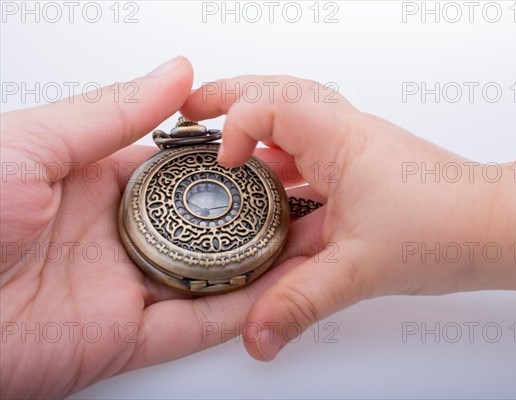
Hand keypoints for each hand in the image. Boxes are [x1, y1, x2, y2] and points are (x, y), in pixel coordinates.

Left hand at [0, 59, 314, 397]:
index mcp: (96, 185)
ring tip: (301, 244)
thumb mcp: (37, 144)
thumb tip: (177, 74)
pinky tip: (270, 293)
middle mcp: (116, 236)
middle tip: (297, 201)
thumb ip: (113, 113)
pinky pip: (191, 325)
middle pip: (201, 226)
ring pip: (206, 277)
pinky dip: (234, 312)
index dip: (224, 164)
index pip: (179, 171)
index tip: (267, 154)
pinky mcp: (122, 339)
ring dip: (254, 264)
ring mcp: (123, 288)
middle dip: (249, 216)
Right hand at [182, 75, 515, 360]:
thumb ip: (302, 302)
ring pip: (295, 119)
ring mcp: (355, 149)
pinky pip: (312, 153)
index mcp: (340, 140)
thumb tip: (257, 334)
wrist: (497, 227)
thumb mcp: (361, 269)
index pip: (270, 103)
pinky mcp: (363, 169)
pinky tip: (273, 193)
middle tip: (196, 108)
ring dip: (257, 129)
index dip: (235, 124)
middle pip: (278, 93)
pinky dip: (283, 164)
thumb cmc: (446, 227)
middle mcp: (345, 134)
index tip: (225, 163)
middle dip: (232, 97)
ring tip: (225, 149)